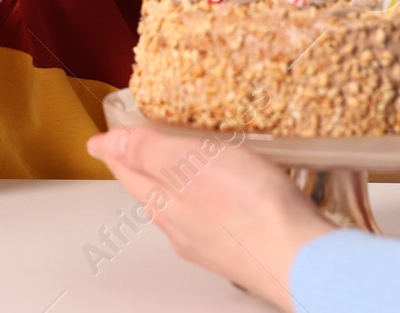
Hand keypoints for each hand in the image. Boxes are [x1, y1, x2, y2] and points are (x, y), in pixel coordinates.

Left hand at [86, 126, 334, 311]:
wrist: (300, 259)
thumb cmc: (250, 209)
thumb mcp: (192, 162)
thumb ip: (150, 151)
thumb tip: (109, 142)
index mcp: (164, 203)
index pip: (128, 171)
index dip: (113, 149)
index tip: (99, 140)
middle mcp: (181, 227)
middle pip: (150, 190)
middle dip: (140, 166)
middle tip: (131, 147)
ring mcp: (209, 241)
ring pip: (179, 206)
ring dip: (172, 183)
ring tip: (175, 165)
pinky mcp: (239, 246)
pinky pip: (210, 217)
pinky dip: (205, 198)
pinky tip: (222, 194)